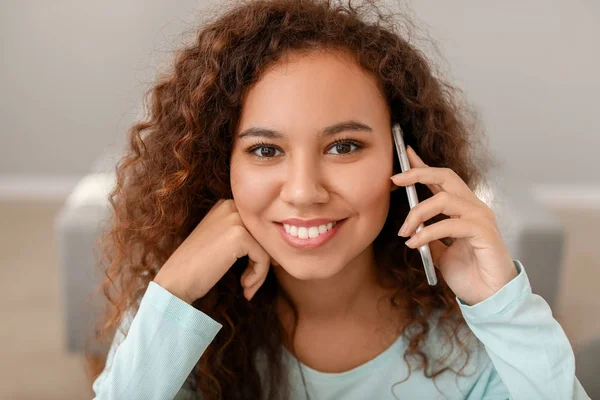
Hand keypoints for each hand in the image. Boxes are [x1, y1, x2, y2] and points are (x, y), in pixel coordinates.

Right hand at [153, 199, 270, 302]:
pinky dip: (258, 276)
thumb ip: (243, 236)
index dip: (260, 252)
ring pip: (267, 247)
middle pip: (265, 236)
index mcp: (226, 205)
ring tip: (247, 287)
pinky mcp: (239, 235)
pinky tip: (244, 286)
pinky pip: (264, 258)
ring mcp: (235, 219)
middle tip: (251, 284)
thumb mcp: (220, 242)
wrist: (175, 280)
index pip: (258, 228)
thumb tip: (275, 246)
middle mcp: (231, 207)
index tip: (253, 273)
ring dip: (260, 273)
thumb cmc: (197, 267)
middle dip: (263, 263)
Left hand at [390, 146, 517, 305]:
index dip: (422, 165)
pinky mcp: (484, 233)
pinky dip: (427, 233)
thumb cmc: (469, 274)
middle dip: (418, 173)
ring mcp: (481, 218)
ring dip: (417, 214)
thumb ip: (430, 235)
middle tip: (395, 179)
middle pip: (446, 176)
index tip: (403, 153)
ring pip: (443, 200)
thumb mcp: (441, 252)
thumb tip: (410, 226)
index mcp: (464, 209)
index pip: (442, 179)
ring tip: (404, 232)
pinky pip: (449, 225)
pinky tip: (414, 244)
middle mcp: (474, 208)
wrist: (490, 298)